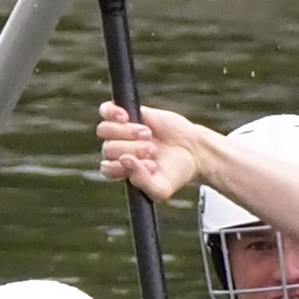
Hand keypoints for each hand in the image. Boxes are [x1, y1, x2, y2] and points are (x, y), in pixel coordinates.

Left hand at [97, 100, 219, 204]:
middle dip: (133, 149)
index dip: (126, 167)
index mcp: (121, 171)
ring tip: (148, 134)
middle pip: (108, 148)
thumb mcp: (162, 188)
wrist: (193, 151)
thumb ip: (143, 182)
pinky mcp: (128, 113)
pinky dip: (112, 112)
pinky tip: (126, 117)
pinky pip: (106, 110)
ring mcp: (120, 132)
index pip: (108, 169)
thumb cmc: (175, 172)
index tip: (150, 165)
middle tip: (154, 150)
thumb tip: (124, 160)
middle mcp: (117, 151)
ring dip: (126, 132)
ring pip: (104, 130)